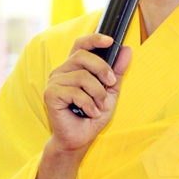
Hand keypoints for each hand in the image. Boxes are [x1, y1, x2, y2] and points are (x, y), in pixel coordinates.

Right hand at [43, 34, 131, 154]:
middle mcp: (62, 70)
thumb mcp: (111, 91)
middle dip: (102, 69)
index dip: (94, 39)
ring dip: (97, 93)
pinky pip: (75, 92)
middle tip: (111, 83)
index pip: (81, 44)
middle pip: (83, 56)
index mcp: (74, 67)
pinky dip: (88, 104)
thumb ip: (117, 71)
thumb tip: (127, 49)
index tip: (111, 40)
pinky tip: (91, 113)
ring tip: (100, 106)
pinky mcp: (50, 94)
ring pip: (82, 76)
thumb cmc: (93, 114)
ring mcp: (54, 82)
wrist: (80, 139)